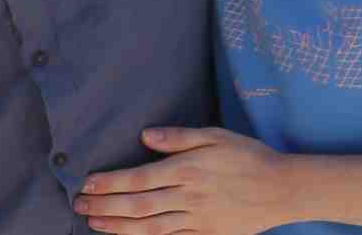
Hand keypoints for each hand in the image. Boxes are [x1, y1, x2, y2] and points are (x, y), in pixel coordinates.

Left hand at [75, 127, 293, 234]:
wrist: (282, 189)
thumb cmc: (248, 156)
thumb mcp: (215, 135)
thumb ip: (179, 137)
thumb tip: (145, 136)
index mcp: (188, 169)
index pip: (139, 179)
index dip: (110, 183)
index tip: (88, 183)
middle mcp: (188, 197)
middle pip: (138, 205)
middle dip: (105, 206)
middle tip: (79, 206)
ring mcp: (196, 220)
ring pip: (148, 227)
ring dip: (117, 226)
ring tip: (94, 223)